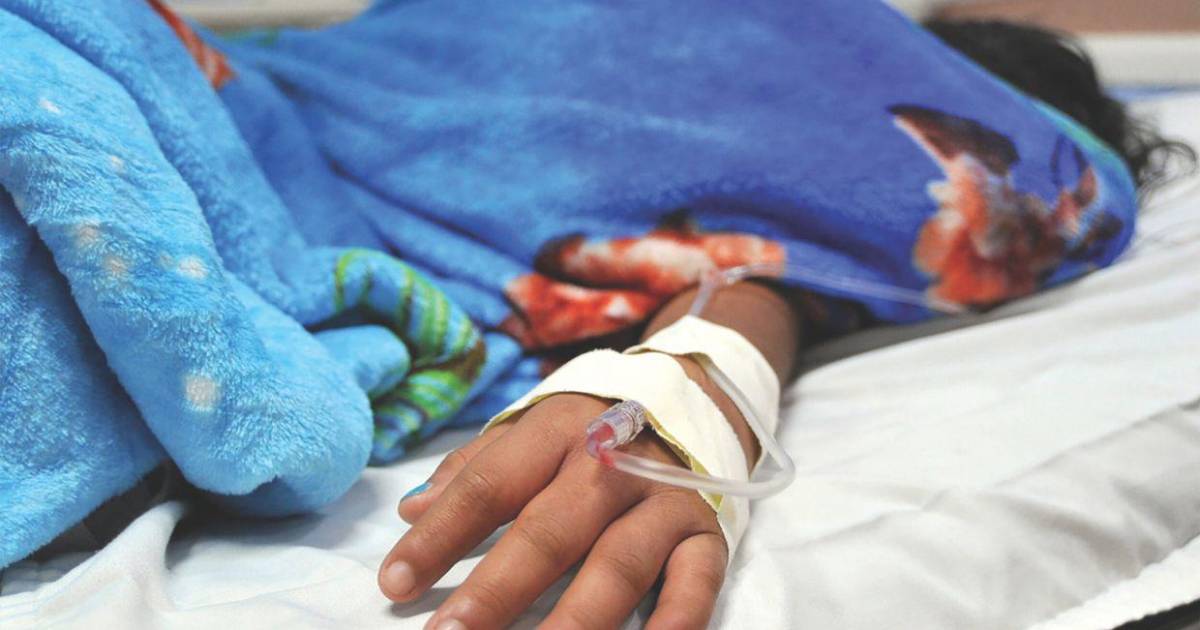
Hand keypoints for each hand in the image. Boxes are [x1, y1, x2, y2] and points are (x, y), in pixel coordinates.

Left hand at [378, 391, 729, 629]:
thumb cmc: (588, 433)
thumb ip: (473, 471)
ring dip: (573, 620)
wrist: (693, 400)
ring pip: (617, 563)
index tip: (395, 582)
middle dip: (496, 589)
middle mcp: (612, 462)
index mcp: (557, 430)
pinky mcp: (706, 532)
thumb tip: (411, 511)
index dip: (440, 535)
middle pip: (549, 530)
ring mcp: (664, 498)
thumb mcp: (530, 433)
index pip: (489, 485)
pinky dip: (675, 619)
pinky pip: (695, 581)